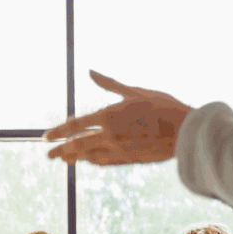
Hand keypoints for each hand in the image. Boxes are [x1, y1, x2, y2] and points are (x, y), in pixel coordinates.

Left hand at [44, 71, 191, 165]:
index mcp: (109, 116)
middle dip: (60, 150)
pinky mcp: (128, 160)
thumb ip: (110, 84)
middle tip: (48, 155)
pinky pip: (104, 161)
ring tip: (64, 159)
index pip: (75, 125)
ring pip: (89, 156)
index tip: (46, 136)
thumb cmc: (163, 107)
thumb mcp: (135, 91)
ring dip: (75, 157)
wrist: (185, 133)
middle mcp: (109, 136)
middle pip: (77, 145)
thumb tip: (91, 72)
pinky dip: (93, 160)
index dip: (58, 131)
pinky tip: (88, 160)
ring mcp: (118, 151)